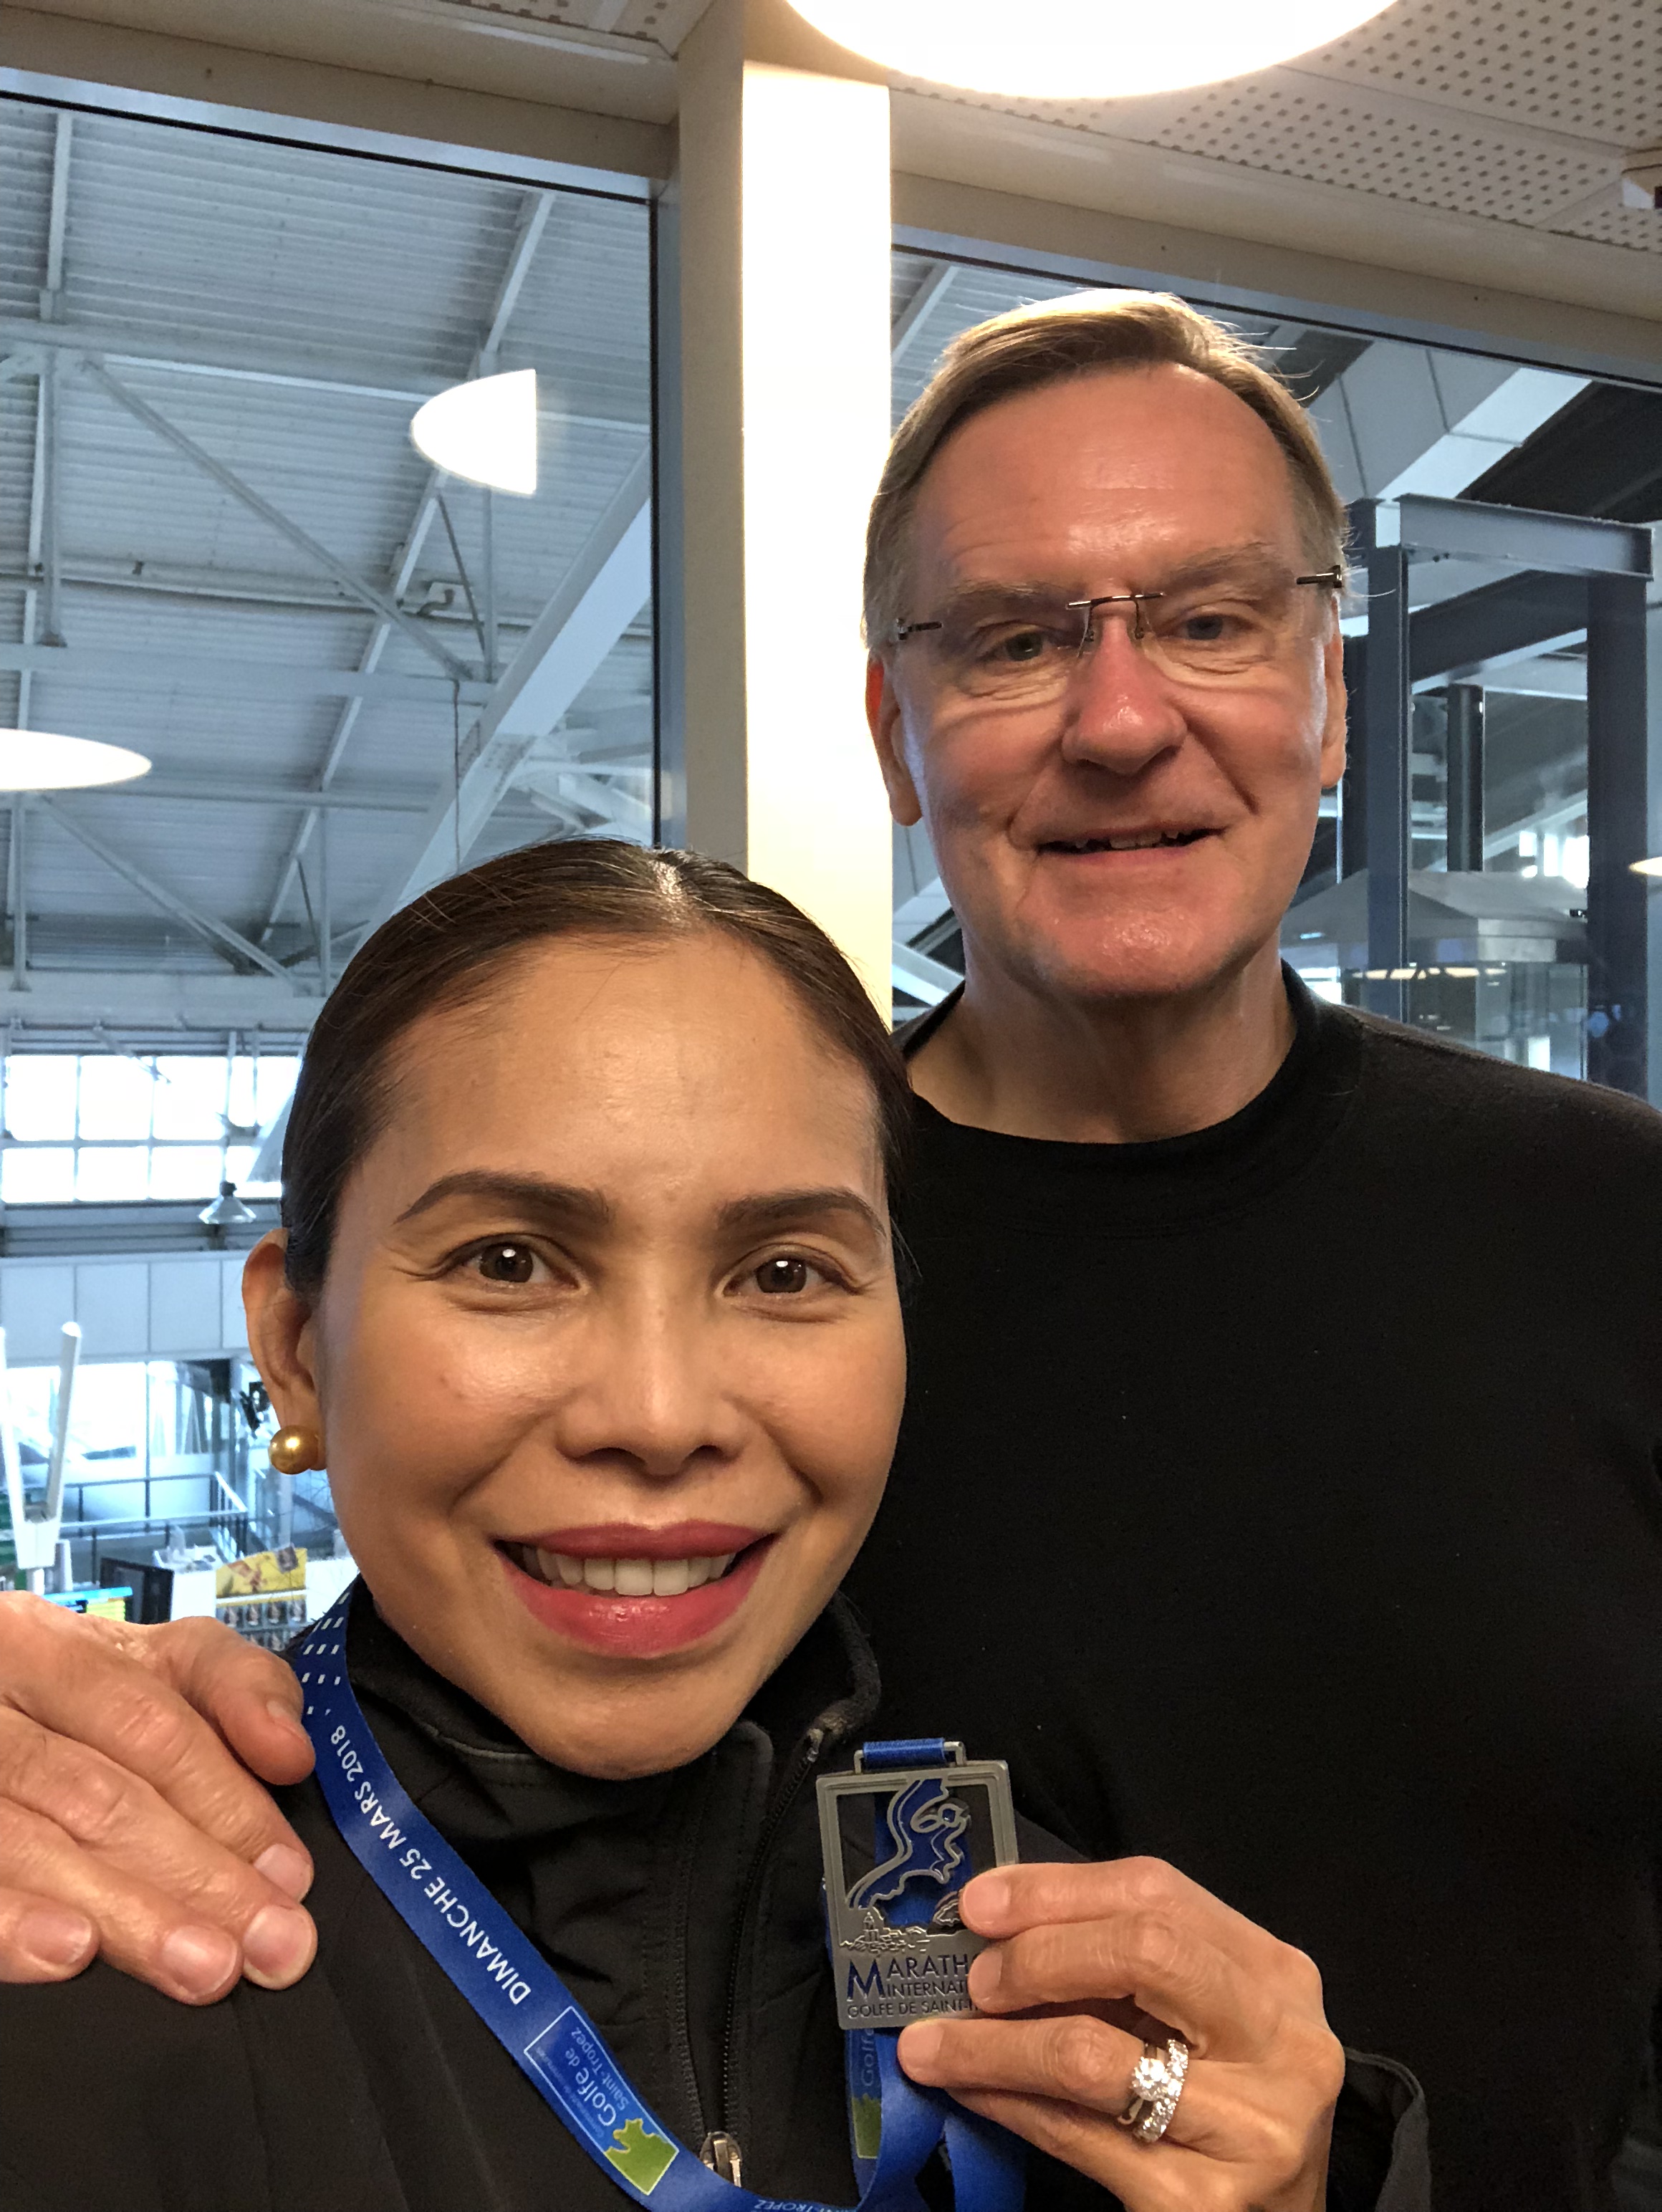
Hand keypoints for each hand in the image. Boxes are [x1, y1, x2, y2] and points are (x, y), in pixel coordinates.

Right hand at [0, 1593, 317, 2002]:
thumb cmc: (69, 1702)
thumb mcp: (154, 1665)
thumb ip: (236, 1686)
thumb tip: (289, 1750)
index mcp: (50, 1647)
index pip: (151, 1724)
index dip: (229, 1802)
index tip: (290, 1876)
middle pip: (97, 1794)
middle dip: (196, 1877)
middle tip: (267, 1947)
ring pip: (33, 1844)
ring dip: (126, 1912)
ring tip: (201, 1966)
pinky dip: (15, 1924)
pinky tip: (69, 1952)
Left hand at [897, 1858, 1343, 2211]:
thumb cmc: (1227, 2107)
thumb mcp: (1197, 2020)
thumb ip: (1124, 1967)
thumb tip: (999, 1930)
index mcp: (1274, 1974)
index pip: (1158, 1891)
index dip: (1055, 1889)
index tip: (981, 1903)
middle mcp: (1278, 2042)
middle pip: (1142, 1953)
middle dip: (1037, 1956)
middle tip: (973, 1980)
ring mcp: (1248, 2126)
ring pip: (1091, 2054)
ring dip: (992, 2044)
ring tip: (934, 2044)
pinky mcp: (1199, 2203)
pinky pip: (1076, 2136)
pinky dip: (1008, 2105)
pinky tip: (972, 2090)